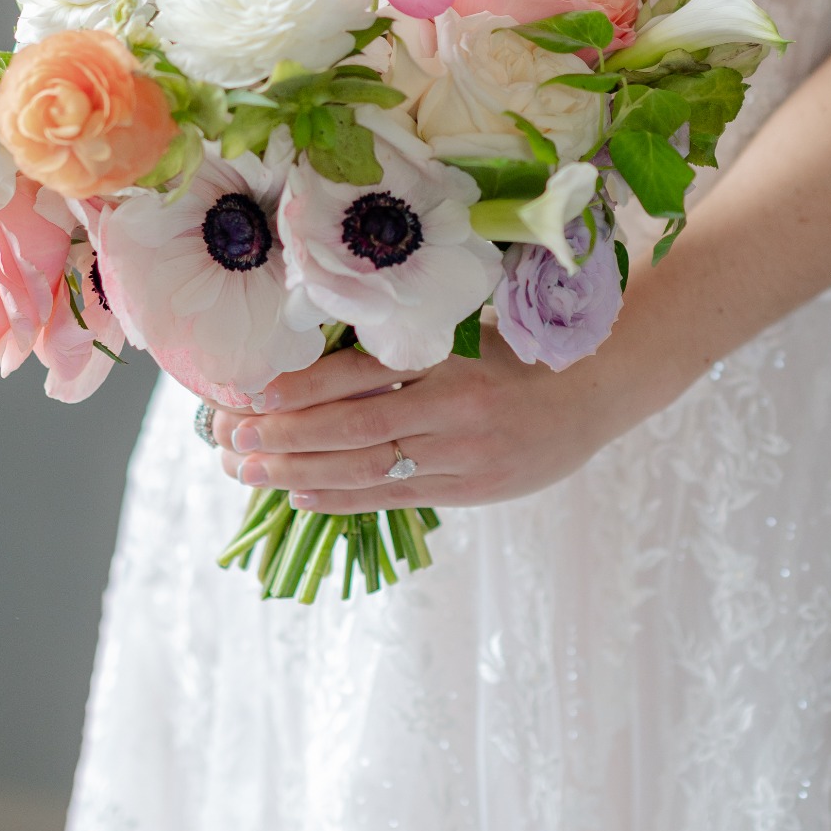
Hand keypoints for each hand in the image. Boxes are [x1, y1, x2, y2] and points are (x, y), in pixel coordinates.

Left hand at [210, 329, 631, 513]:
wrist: (595, 394)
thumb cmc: (520, 353)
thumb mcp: (468, 333)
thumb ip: (409, 344)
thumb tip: (322, 347)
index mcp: (450, 357)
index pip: (363, 373)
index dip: (304, 386)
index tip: (254, 389)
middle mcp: (454, 408)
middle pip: (354, 427)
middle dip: (287, 435)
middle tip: (235, 437)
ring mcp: (462, 456)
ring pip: (367, 468)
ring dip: (301, 472)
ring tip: (252, 470)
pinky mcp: (468, 490)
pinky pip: (393, 497)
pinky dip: (342, 497)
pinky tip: (301, 494)